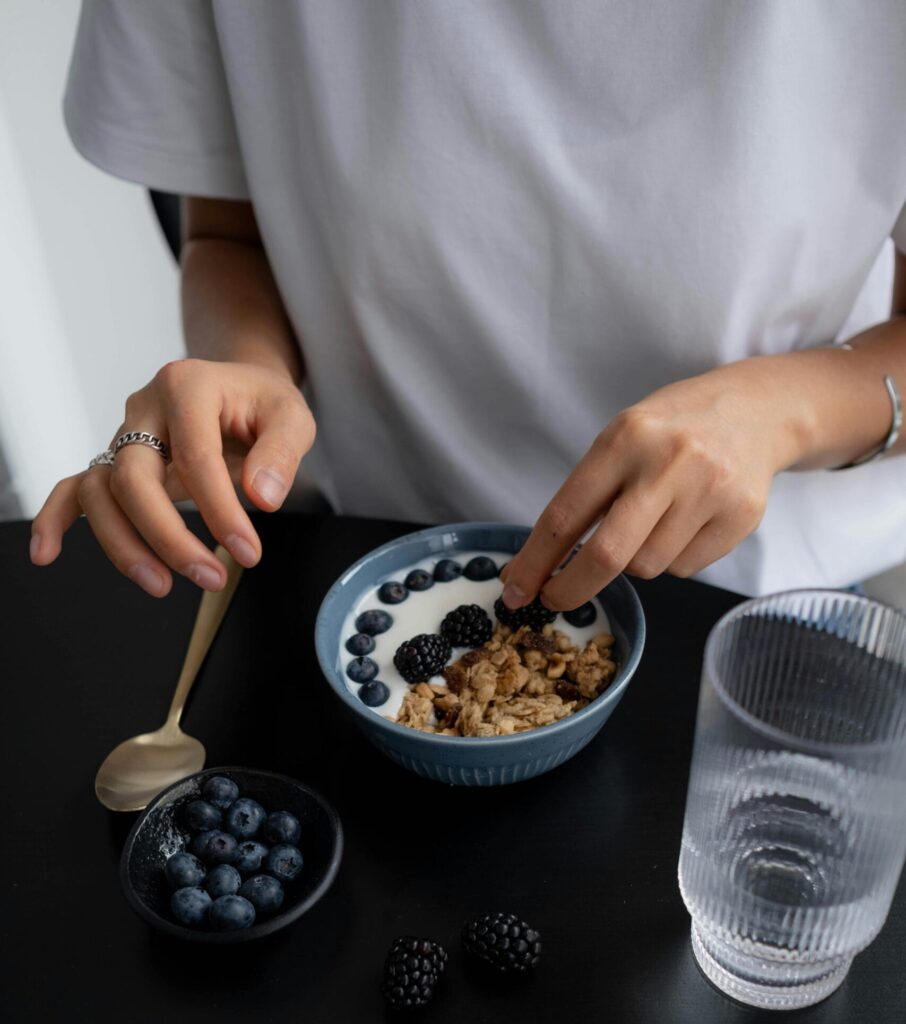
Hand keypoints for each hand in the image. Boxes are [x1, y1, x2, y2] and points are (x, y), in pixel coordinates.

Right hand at [30, 359, 315, 595]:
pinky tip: (47, 554)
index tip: (248, 552)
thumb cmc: (263, 404)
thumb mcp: (292, 418)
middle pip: (132, 477)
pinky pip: (75, 488)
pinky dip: (56, 519)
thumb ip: (280, 453)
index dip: (220, 511)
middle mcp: (145, 407)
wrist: (241, 388)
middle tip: (211, 578)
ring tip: (161, 586)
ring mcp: (124, 434)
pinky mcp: (117, 459)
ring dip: (124, 544)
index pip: (194, 457)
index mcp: (187, 387)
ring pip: (99, 491)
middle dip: (167, 536)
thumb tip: (262, 498)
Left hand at [500, 360, 806, 610]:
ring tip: (653, 521)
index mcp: (625, 439)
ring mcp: (709, 491)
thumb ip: (588, 493)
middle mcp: (667, 463)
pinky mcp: (741, 517)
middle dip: (571, 588)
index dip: (535, 561)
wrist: (758, 410)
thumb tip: (540, 562)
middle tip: (554, 599)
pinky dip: (673, 558)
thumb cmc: (673, 429)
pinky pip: (685, 568)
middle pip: (607, 554)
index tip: (515, 589)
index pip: (565, 514)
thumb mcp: (623, 437)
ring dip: (635, 560)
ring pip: (648, 567)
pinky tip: (687, 522)